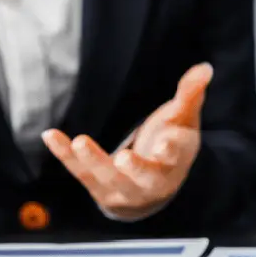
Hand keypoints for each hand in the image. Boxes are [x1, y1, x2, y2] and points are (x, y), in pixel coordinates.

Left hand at [42, 63, 212, 220]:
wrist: (152, 188)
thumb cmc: (169, 146)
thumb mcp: (183, 121)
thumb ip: (190, 94)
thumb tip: (205, 68)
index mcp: (172, 163)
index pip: (175, 157)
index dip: (172, 150)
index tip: (169, 143)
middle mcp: (147, 182)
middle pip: (141, 177)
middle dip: (133, 169)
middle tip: (123, 158)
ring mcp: (120, 188)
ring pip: (105, 177)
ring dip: (90, 161)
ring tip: (78, 142)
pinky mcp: (96, 186)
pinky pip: (78, 171)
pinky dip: (64, 155)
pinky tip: (50, 135)